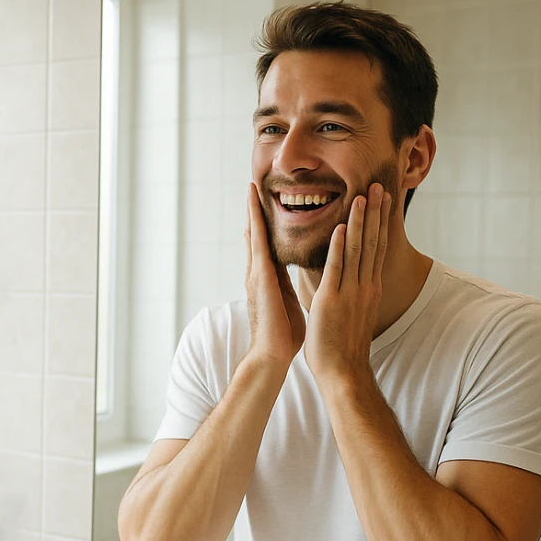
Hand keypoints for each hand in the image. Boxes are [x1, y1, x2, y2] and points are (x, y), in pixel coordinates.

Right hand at [244, 183, 305, 366]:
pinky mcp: (259, 277)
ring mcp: (255, 273)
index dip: (264, 224)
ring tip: (250, 188)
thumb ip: (286, 285)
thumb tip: (290, 276)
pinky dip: (256, 223)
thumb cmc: (283, 334)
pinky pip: (258, 243)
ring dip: (252, 211)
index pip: (266, 245)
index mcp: (267, 279)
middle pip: (255, 235)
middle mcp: (257, 273)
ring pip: (254, 234)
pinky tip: (255, 206)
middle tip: (253, 186)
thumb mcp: (288, 301)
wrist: (272, 354)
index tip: (265, 204)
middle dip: (254, 211)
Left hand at [304, 182, 390, 389]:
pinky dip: (340, 246)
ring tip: (364, 195)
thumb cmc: (343, 348)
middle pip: (373, 243)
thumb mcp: (352, 314)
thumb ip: (350, 294)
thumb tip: (345, 283)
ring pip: (358, 249)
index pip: (377, 249)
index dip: (380, 223)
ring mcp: (351, 292)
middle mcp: (365, 286)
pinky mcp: (332, 299)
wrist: (342, 372)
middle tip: (380, 186)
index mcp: (369, 289)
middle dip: (377, 213)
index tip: (384, 201)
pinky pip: (338, 268)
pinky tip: (342, 226)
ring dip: (361, 221)